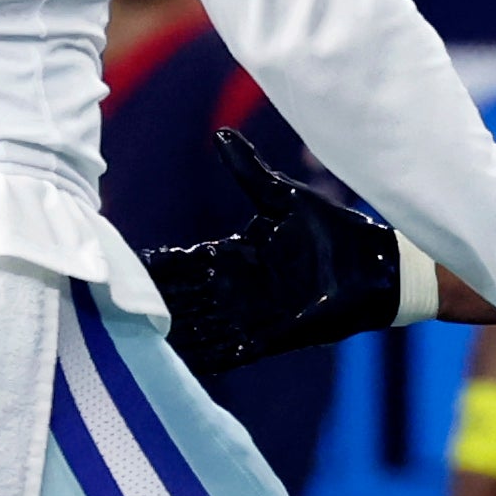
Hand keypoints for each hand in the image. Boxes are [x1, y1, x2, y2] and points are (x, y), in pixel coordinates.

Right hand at [140, 132, 407, 377]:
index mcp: (238, 253)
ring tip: (138, 336)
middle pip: (185, 296)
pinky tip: (177, 361)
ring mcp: (252, 315)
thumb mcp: (283, 196)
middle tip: (120, 302)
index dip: (162, 264)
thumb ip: (249, 171)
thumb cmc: (333, 228)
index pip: (188, 261)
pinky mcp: (271, 338)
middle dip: (157, 300)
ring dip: (173, 331)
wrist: (375, 266)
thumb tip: (218, 134)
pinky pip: (229, 352)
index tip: (133, 261)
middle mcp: (238, 287)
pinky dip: (203, 357)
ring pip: (200, 326)